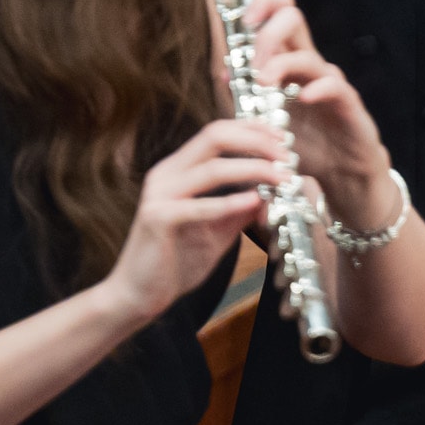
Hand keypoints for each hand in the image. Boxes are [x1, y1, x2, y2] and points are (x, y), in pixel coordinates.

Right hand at [101, 117, 290, 325]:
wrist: (139, 294)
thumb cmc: (177, 260)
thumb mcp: (220, 228)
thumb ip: (243, 206)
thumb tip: (274, 190)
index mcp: (178, 169)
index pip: (218, 131)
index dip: (253, 129)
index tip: (284, 140)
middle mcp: (166, 174)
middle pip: (215, 137)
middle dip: (257, 142)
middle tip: (286, 156)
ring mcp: (159, 195)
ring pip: (211, 168)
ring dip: (253, 169)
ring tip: (280, 178)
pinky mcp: (156, 219)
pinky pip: (198, 206)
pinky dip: (229, 202)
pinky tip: (255, 200)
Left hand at [237, 0, 393, 219]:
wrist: (341, 173)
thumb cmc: (306, 143)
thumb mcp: (268, 119)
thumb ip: (248, 96)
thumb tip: (223, 72)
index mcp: (290, 61)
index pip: (279, 13)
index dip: (261, 6)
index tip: (244, 23)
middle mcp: (309, 65)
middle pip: (294, 18)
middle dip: (267, 33)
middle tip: (253, 65)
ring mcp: (329, 82)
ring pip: (308, 54)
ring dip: (280, 64)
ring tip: (263, 83)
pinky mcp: (347, 103)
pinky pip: (334, 85)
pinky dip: (318, 87)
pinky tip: (303, 98)